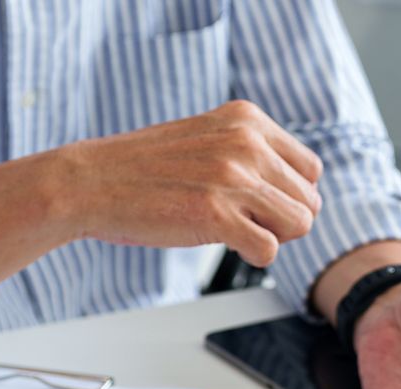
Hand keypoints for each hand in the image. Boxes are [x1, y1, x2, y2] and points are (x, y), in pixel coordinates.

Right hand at [46, 100, 321, 266]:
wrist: (89, 182)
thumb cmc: (141, 169)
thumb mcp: (205, 138)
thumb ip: (250, 153)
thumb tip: (296, 193)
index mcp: (246, 119)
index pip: (310, 169)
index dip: (289, 195)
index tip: (259, 204)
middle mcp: (246, 143)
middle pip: (309, 201)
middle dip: (282, 221)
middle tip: (243, 223)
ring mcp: (232, 178)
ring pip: (299, 224)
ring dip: (271, 238)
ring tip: (235, 233)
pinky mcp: (216, 215)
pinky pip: (270, 250)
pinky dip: (254, 257)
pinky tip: (228, 246)